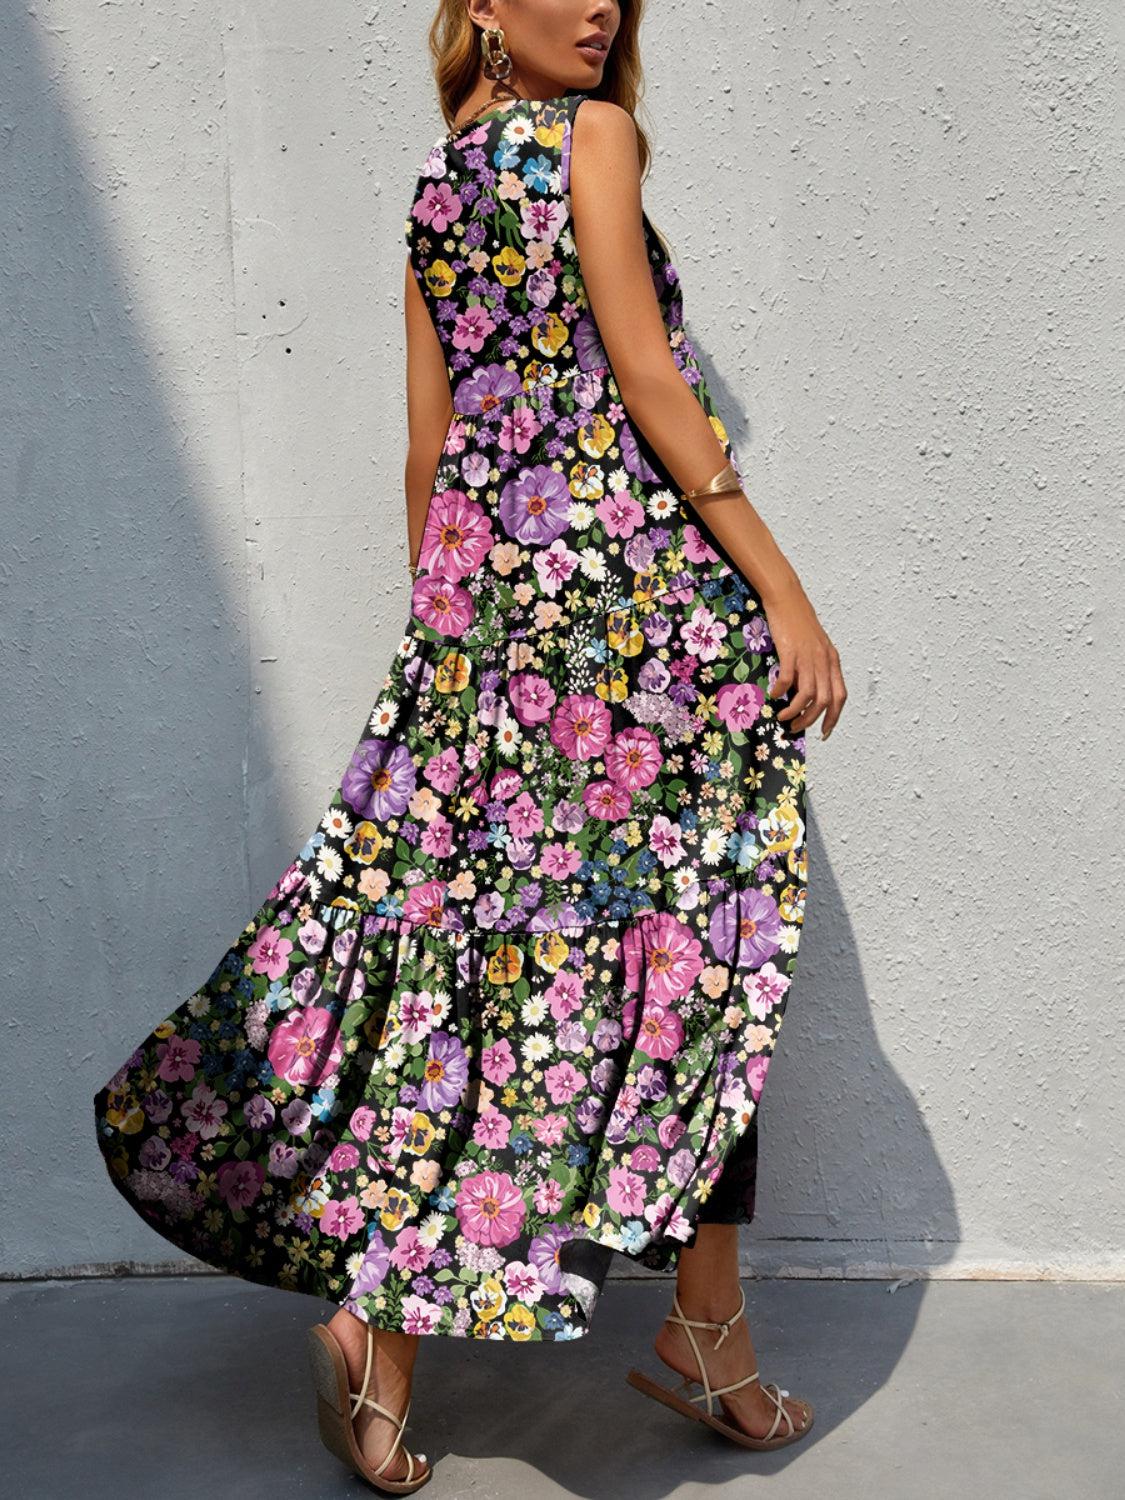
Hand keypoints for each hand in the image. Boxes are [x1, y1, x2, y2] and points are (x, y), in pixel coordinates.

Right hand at [761, 577, 846, 739]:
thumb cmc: (798, 622)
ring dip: (795, 711)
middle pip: (825, 700)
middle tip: (796, 727)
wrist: (787, 599)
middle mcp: (824, 661)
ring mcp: (808, 656)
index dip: (834, 717)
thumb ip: (814, 668)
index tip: (824, 732)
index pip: (840, 696)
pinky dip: (781, 691)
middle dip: (811, 720)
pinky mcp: (790, 651)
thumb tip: (806, 693)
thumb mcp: (814, 647)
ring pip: (808, 694)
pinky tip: (773, 694)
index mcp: (832, 661)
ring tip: (783, 717)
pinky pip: (788, 679)